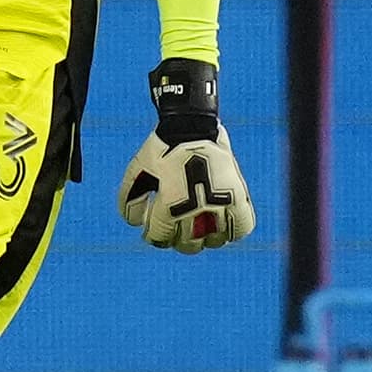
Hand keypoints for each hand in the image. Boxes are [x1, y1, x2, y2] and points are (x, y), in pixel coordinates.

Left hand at [117, 58, 254, 252]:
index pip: (160, 238)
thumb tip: (135, 224)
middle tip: (176, 229)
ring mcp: (220, 206)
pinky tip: (220, 224)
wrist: (191, 125)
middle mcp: (196, 211)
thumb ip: (129, 200)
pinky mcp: (239, 198)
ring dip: (203, 238)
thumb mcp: (137, 171)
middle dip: (177, 240)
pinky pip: (241, 228)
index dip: (154, 237)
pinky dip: (231, 231)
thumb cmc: (161, 149)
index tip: (153, 232)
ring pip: (213, 242)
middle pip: (187, 245)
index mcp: (169, 206)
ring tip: (198, 226)